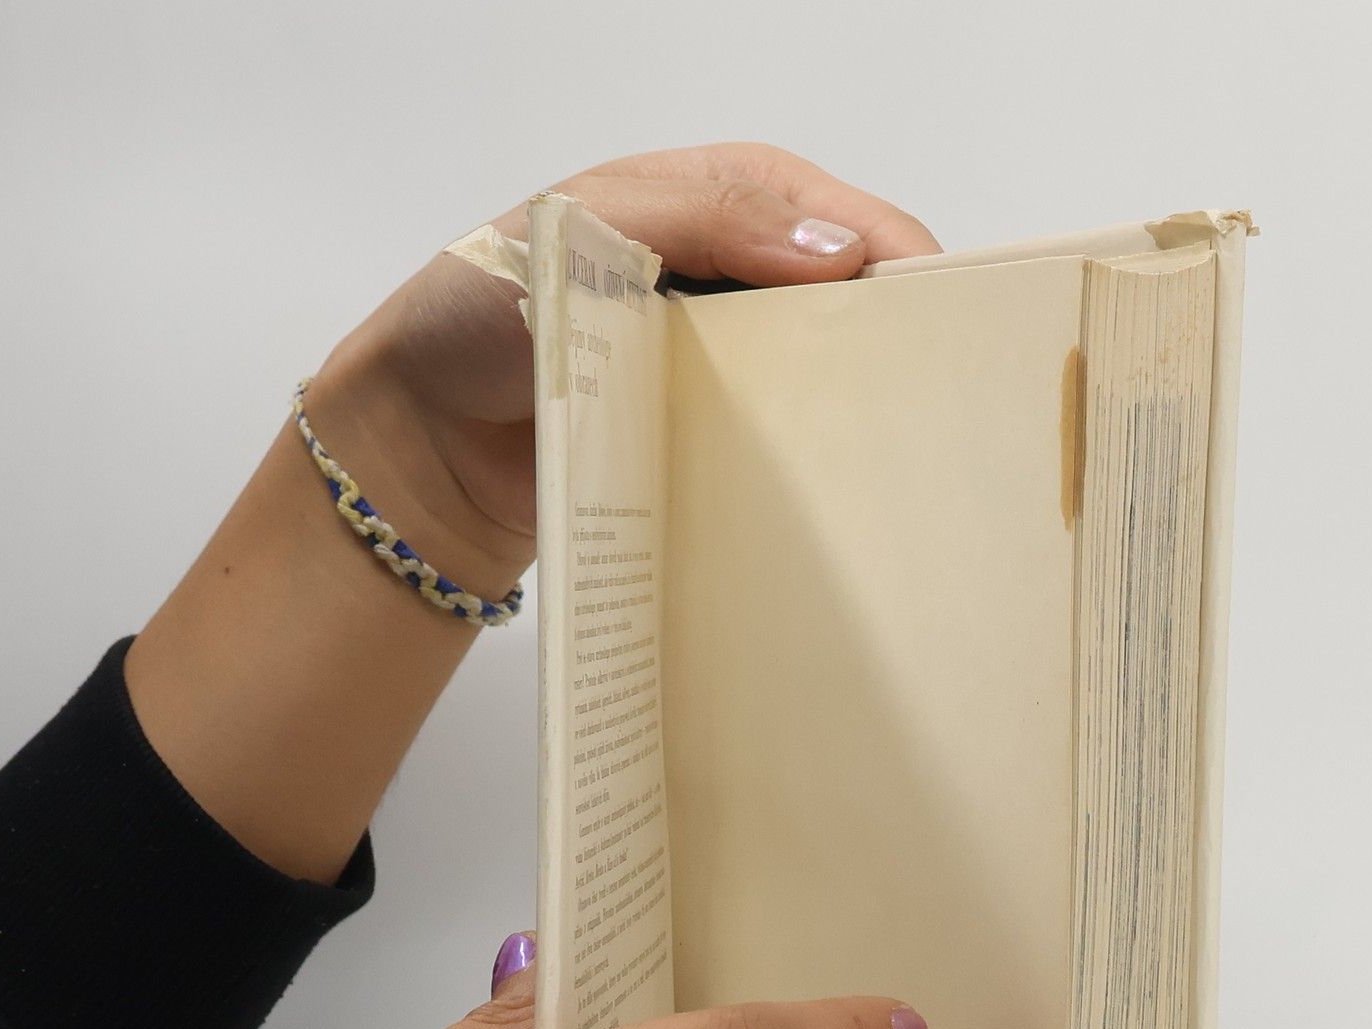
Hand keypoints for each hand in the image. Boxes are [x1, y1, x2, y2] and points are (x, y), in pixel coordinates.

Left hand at [311, 144, 941, 596]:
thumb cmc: (479, 314)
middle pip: (857, 303)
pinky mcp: (716, 436)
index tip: (946, 320)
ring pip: (832, 379)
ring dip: (866, 409)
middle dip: (901, 342)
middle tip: (942, 397)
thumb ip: (703, 218)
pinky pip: (787, 445)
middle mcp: (737, 278)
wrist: (424, 441)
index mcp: (721, 200)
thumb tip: (834, 252)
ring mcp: (729, 362)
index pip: (847, 221)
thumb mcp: (580, 228)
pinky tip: (842, 486)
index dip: (904, 264)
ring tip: (910, 451)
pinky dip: (818, 461)